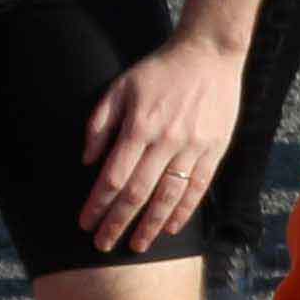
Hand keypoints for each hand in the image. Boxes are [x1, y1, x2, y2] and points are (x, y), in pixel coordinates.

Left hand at [78, 33, 243, 251]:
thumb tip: (87, 161)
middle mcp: (166, 141)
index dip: (97, 204)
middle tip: (103, 245)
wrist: (209, 54)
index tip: (85, 224)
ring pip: (168, 197)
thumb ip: (100, 123)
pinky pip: (197, 189)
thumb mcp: (121, 87)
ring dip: (150, 226)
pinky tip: (170, 228)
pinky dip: (183, 212)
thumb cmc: (160, 70)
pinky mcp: (214, 150)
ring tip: (136, 246)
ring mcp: (193, 148)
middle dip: (117, 223)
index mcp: (139, 126)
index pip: (113, 177)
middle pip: (137, 194)